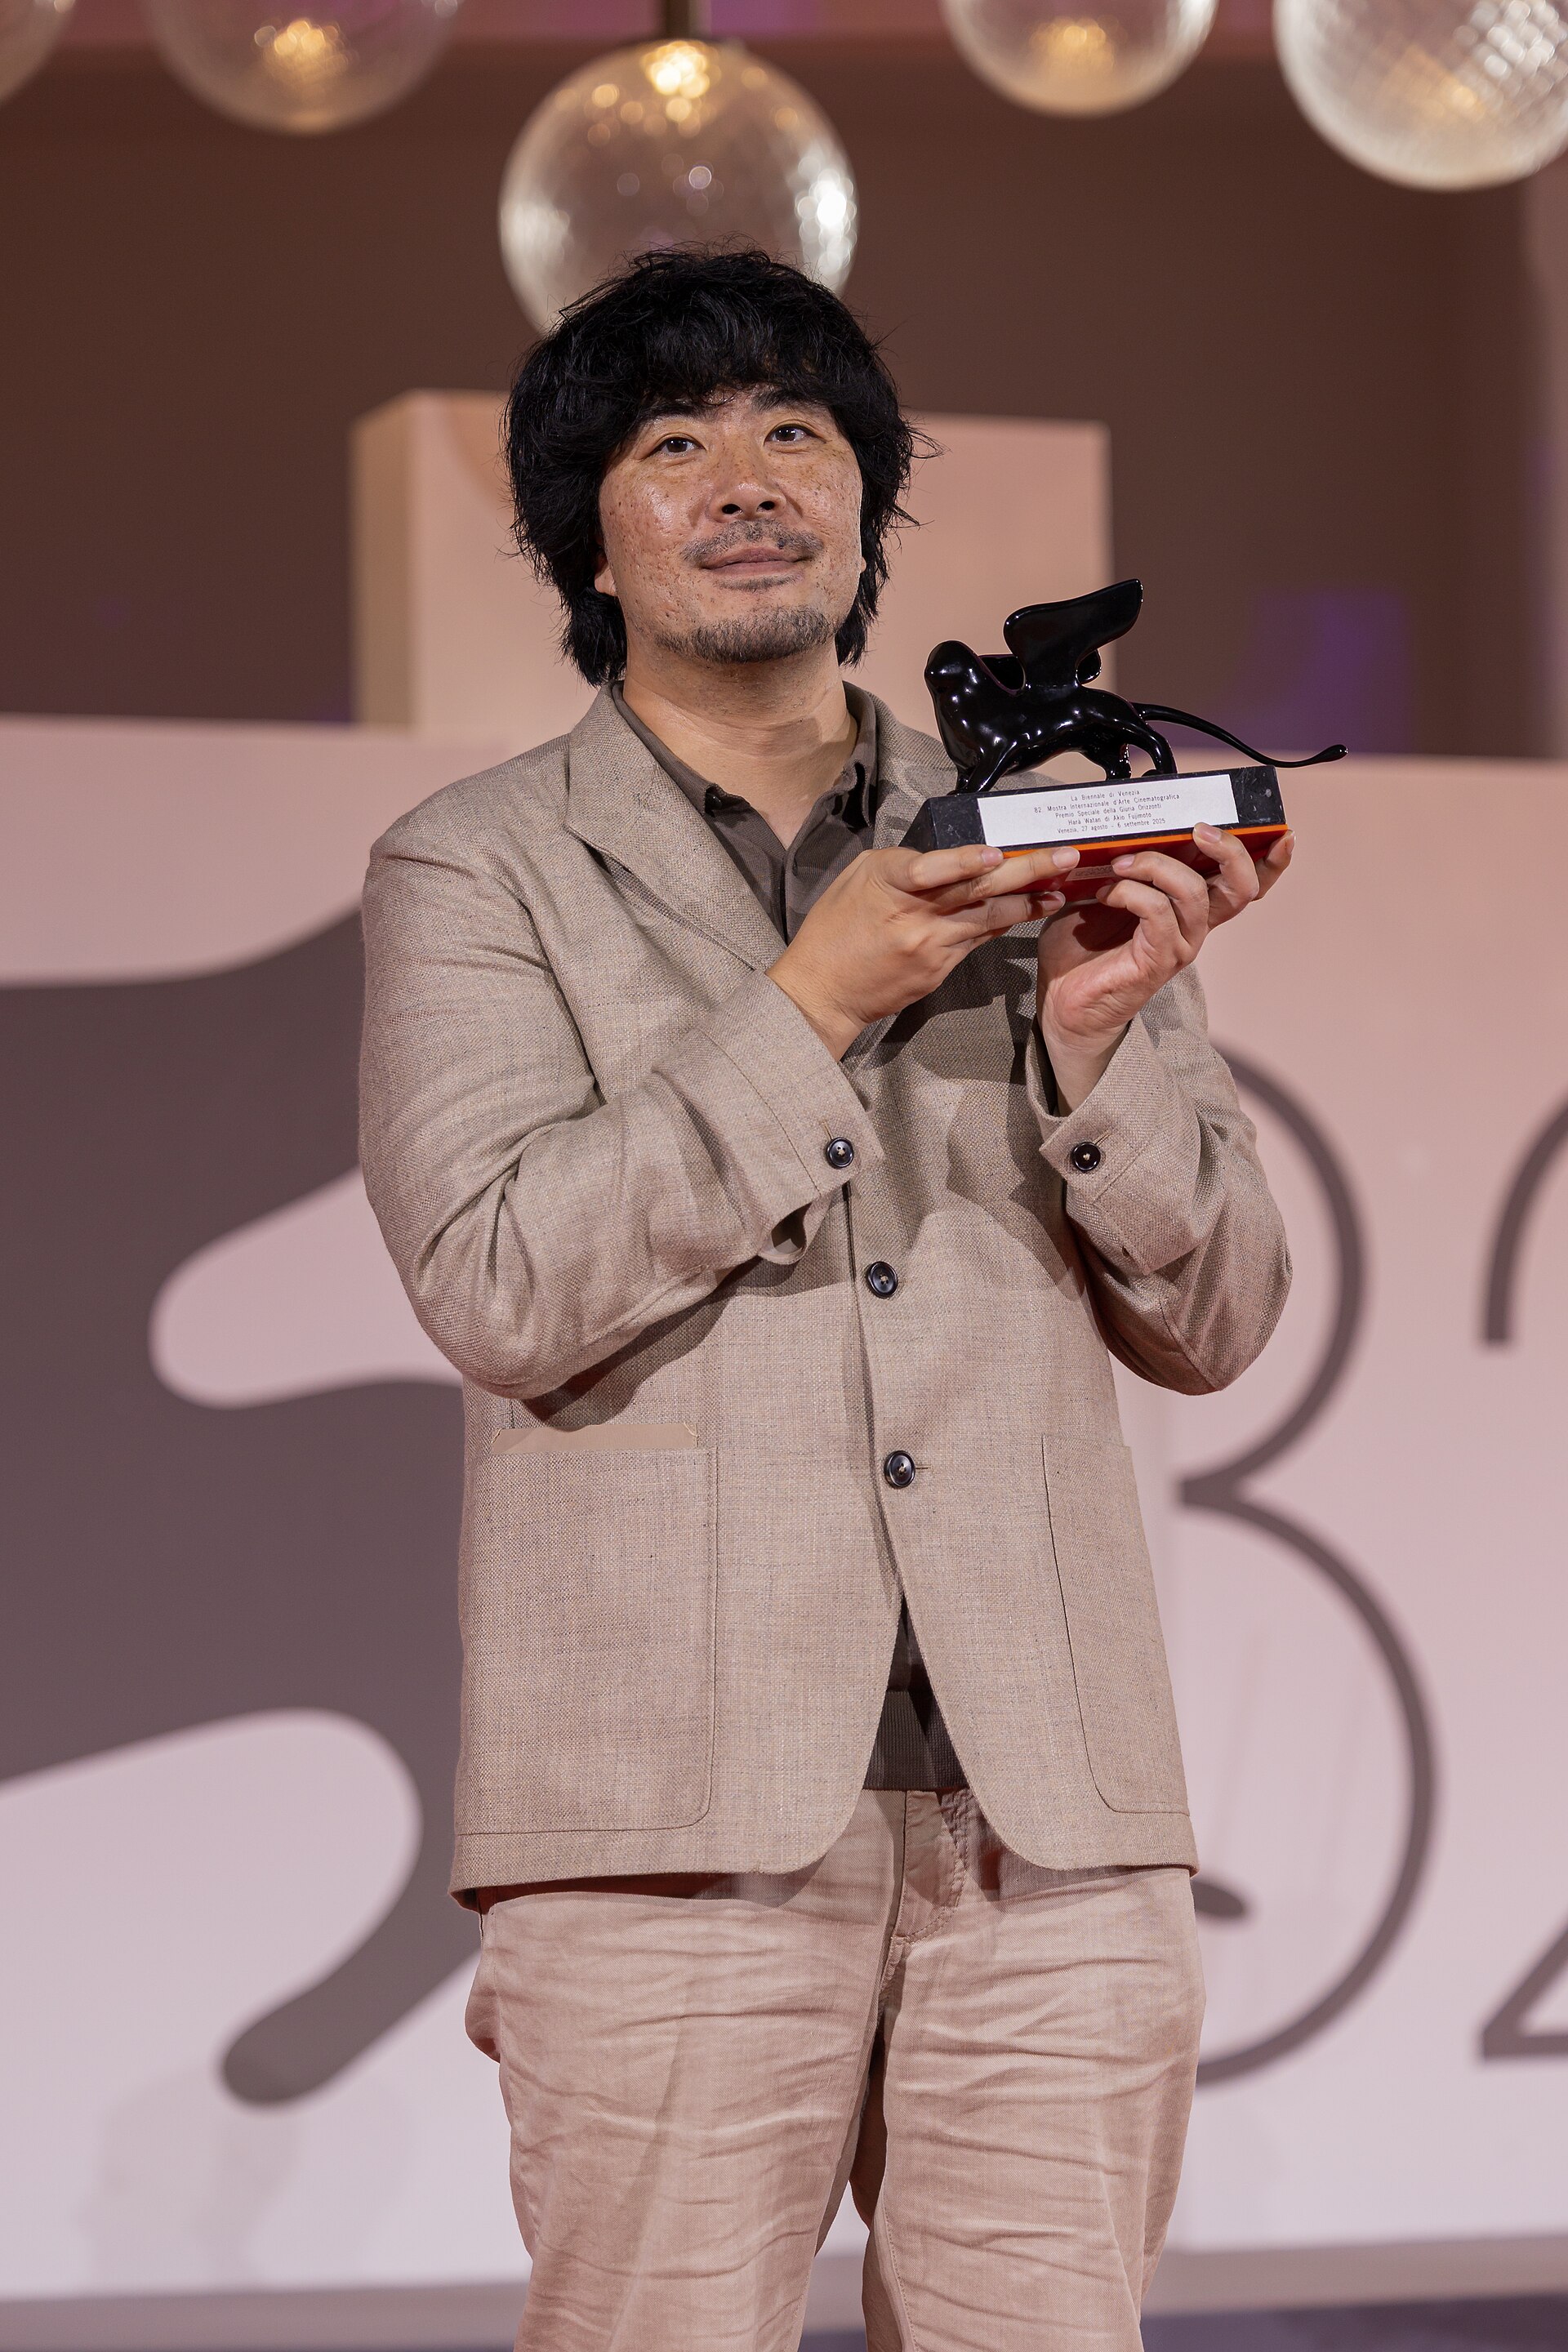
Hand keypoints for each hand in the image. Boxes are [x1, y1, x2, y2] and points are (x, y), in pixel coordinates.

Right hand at [770, 842, 1075, 1058]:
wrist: (823, 991)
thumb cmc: (833, 930)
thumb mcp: (857, 879)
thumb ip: (902, 865)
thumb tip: (947, 857)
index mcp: (889, 884)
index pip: (934, 870)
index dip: (967, 862)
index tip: (999, 854)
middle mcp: (914, 915)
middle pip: (978, 889)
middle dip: (1027, 870)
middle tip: (1064, 856)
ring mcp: (930, 945)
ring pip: (989, 917)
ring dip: (1029, 900)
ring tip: (1060, 888)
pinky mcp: (940, 968)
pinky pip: (979, 939)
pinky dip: (1004, 921)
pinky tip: (1028, 909)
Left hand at [1038, 824, 1293, 1109]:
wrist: (1065, 1000)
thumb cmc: (1084, 947)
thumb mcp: (1106, 892)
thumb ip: (1127, 863)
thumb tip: (1122, 826)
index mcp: (1192, 908)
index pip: (1245, 885)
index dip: (1270, 861)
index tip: (1281, 833)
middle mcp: (1195, 927)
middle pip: (1241, 887)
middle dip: (1228, 849)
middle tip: (1197, 830)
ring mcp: (1180, 946)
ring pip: (1193, 892)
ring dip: (1156, 865)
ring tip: (1121, 864)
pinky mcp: (1156, 961)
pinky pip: (1157, 913)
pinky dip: (1130, 892)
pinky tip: (1105, 893)